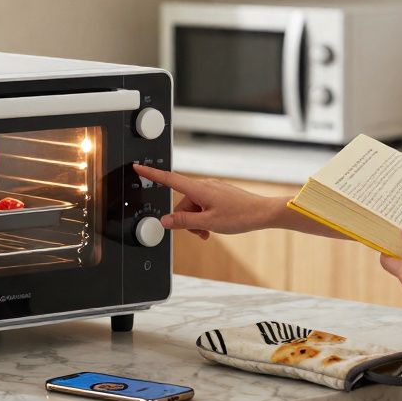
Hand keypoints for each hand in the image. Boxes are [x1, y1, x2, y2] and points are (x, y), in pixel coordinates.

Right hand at [131, 164, 279, 238]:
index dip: (151, 174)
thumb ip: (184, 222)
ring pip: (194, 206)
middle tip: (200, 233)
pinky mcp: (219, 194)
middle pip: (182, 202)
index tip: (138, 167)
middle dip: (186, 219)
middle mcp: (204, 185)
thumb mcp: (208, 223)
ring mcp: (212, 189)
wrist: (263, 213)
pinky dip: (205, 217)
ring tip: (209, 232)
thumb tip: (165, 221)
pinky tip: (214, 227)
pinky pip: (204, 205)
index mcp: (198, 189)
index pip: (169, 179)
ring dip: (196, 221)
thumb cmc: (240, 215)